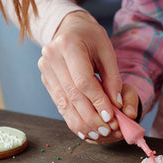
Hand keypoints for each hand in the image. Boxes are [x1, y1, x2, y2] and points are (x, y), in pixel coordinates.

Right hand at [38, 10, 128, 143]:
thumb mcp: (107, 50)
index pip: (83, 81)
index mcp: (68, 45)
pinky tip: (85, 130)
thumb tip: (117, 105)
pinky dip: (73, 120)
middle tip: (107, 130)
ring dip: (82, 123)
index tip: (111, 116)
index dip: (97, 101)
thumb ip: (112, 78)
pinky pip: (60, 105)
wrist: (69, 28)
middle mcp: (52, 58)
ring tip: (98, 134)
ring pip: (64, 104)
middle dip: (91, 117)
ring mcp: (45, 71)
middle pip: (73, 95)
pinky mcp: (46, 81)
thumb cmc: (91, 38)